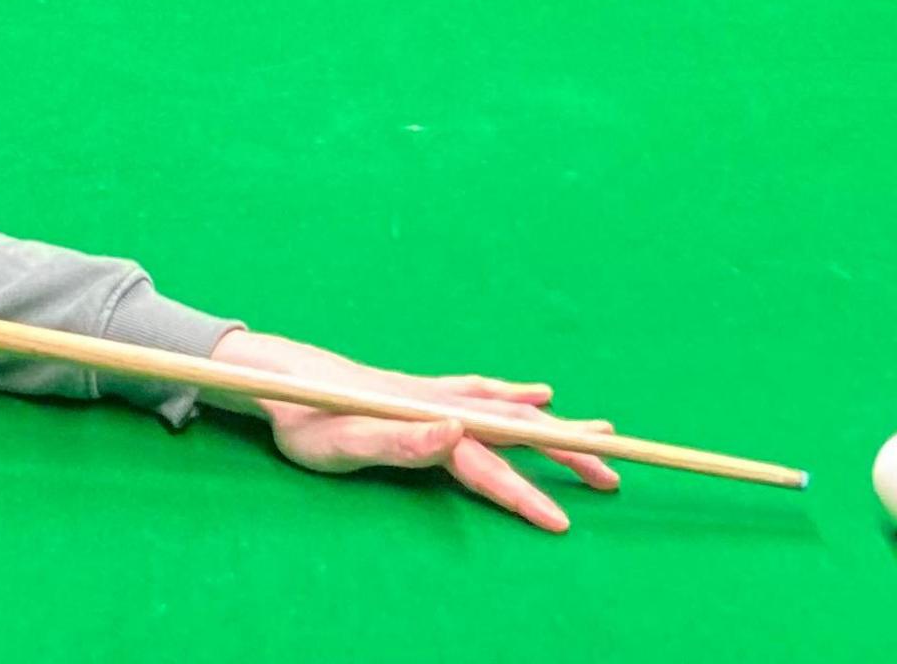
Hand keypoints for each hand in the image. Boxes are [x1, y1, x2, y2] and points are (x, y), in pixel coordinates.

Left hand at [212, 328, 620, 531]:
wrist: (280, 376)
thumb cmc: (306, 417)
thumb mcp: (343, 441)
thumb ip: (400, 441)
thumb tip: (457, 433)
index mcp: (429, 423)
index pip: (489, 466)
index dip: (527, 495)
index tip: (563, 521)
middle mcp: (442, 404)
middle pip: (517, 433)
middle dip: (567, 454)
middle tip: (616, 473)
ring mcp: (436, 394)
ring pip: (509, 412)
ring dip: (554, 426)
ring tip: (598, 432)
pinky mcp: (424, 391)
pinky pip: (485, 392)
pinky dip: (515, 396)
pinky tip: (537, 394)